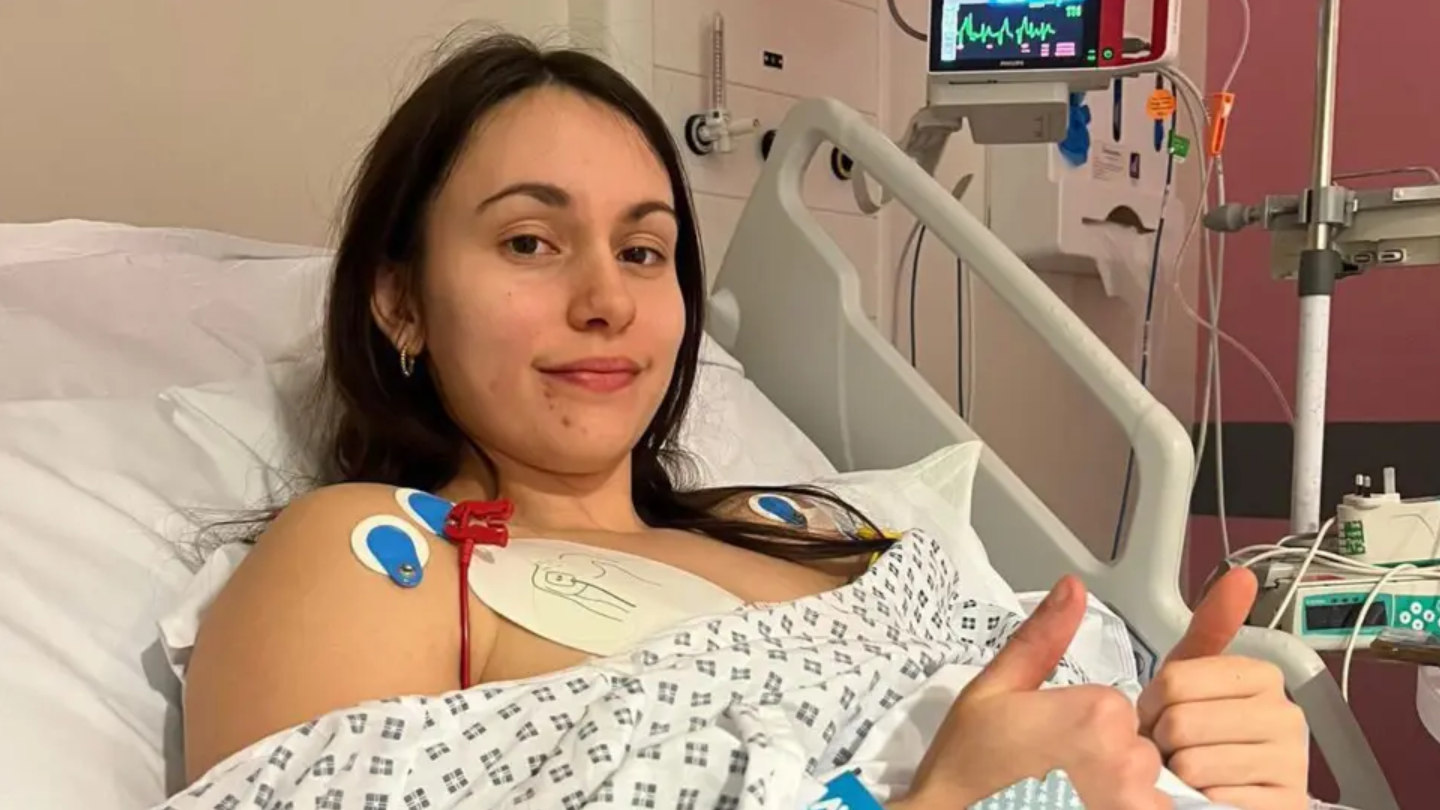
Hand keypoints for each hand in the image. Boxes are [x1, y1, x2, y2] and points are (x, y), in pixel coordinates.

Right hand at [903, 576, 1171, 809]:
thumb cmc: (966, 768)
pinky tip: (1075, 807)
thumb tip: (1073, 587)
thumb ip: (1041, 640)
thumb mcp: (994, 691)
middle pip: (1135, 748)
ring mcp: (1132, 806)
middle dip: (1100, 761)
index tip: (1046, 745)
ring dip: (1112, 795)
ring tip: (1062, 799)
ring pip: (1143, 788)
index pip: (1115, 710)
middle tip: (1049, 776)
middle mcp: (1125, 762)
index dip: (1080, 725)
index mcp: (1096, 715)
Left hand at [1138, 568, 1309, 809]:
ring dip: (1178, 773)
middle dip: (1163, 740)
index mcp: (1263, 675)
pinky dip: (1198, 799)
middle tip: (1177, 747)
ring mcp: (1290, 763)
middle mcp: (1286, 715)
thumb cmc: (1205, 732)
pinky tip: (1210, 793)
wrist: (1231, 794)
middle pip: (1180, 721)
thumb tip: (1242, 576)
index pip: (1173, 680)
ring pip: (1193, 762)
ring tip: (1192, 769)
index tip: (1166, 711)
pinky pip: (1212, 796)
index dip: (1153, 703)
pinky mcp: (1284, 804)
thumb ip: (1211, 626)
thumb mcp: (1197, 674)